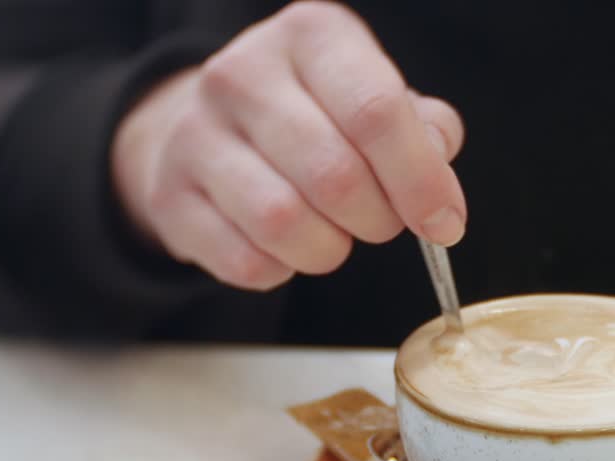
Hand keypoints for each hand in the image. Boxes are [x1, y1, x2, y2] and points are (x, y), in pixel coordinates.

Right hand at [111, 1, 465, 290]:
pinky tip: (287, 245)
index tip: (445, 223)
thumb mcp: (375, 96)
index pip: (376, 112)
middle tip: (382, 222)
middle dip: (378, 220)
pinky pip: (246, 261)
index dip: (420, 181)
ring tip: (335, 233)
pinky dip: (283, 269)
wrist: (210, 127)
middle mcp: (243, 73)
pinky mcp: (169, 195)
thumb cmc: (317, 115)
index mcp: (311, 36)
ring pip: (284, 223)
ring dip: (329, 249)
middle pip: (336, 177)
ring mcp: (196, 133)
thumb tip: (439, 185)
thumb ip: (424, 131)